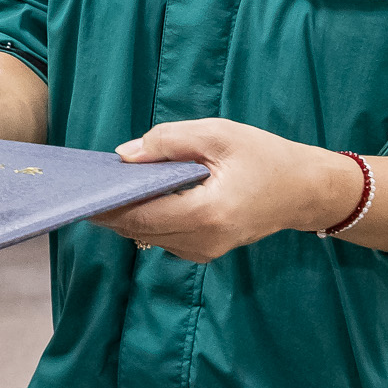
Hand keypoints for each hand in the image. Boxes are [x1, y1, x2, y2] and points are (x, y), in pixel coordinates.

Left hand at [89, 119, 360, 262]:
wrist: (305, 190)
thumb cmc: (264, 157)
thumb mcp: (217, 135)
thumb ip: (168, 142)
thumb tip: (124, 156)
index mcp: (207, 213)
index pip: (140, 216)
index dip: (107, 205)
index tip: (83, 188)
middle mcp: (203, 242)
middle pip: (139, 230)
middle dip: (113, 208)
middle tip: (90, 182)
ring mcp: (205, 252)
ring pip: (149, 236)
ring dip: (129, 213)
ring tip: (113, 184)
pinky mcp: (206, 251)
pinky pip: (165, 237)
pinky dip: (149, 217)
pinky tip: (142, 194)